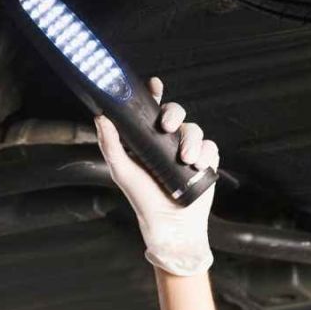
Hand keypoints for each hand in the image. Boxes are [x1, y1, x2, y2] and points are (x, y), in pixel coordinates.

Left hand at [94, 77, 220, 275]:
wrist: (172, 225)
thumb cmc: (143, 200)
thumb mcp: (122, 172)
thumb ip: (110, 145)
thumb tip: (100, 118)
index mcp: (147, 140)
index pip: (150, 111)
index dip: (154, 95)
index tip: (155, 84)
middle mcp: (167, 142)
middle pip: (176, 113)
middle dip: (174, 114)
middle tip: (168, 127)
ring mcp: (187, 150)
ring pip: (194, 129)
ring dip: (191, 140)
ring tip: (186, 159)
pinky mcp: (205, 161)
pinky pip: (210, 146)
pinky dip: (206, 153)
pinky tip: (199, 165)